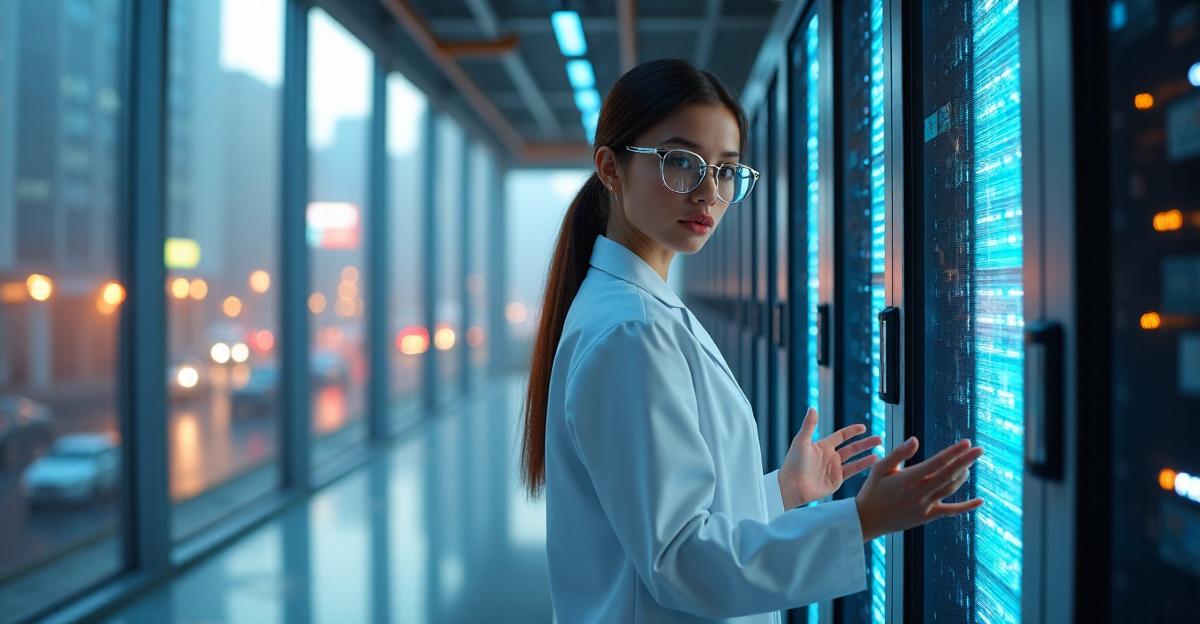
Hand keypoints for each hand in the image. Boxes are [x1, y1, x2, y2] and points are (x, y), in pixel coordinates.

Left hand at [778, 408, 882, 509]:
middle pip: (852, 447)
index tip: (863, 427)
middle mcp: (830, 456)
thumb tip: (812, 407)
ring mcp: (834, 468)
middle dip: (865, 442)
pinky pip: (853, 470)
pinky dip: (864, 465)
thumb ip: (809, 425)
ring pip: (855, 458)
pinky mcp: (837, 480)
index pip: (841, 436)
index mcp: (822, 446)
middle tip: (878, 438)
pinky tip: (874, 459)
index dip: (852, 431)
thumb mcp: (801, 441)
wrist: (792, 485)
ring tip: (880, 447)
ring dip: (867, 452)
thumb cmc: (793, 463)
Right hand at [855, 437, 984, 541]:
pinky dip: (967, 506)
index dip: (953, 452)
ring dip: (962, 475)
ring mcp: (925, 507)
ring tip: (969, 463)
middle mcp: (919, 494)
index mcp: (907, 479)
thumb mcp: (879, 468)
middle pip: (948, 475)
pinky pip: (951, 510)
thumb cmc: (873, 490)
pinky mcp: (927, 516)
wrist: (868, 520)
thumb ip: (898, 454)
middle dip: (965, 461)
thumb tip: (915, 440)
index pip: (936, 463)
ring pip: (950, 489)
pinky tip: (980, 500)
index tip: (966, 443)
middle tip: (979, 450)